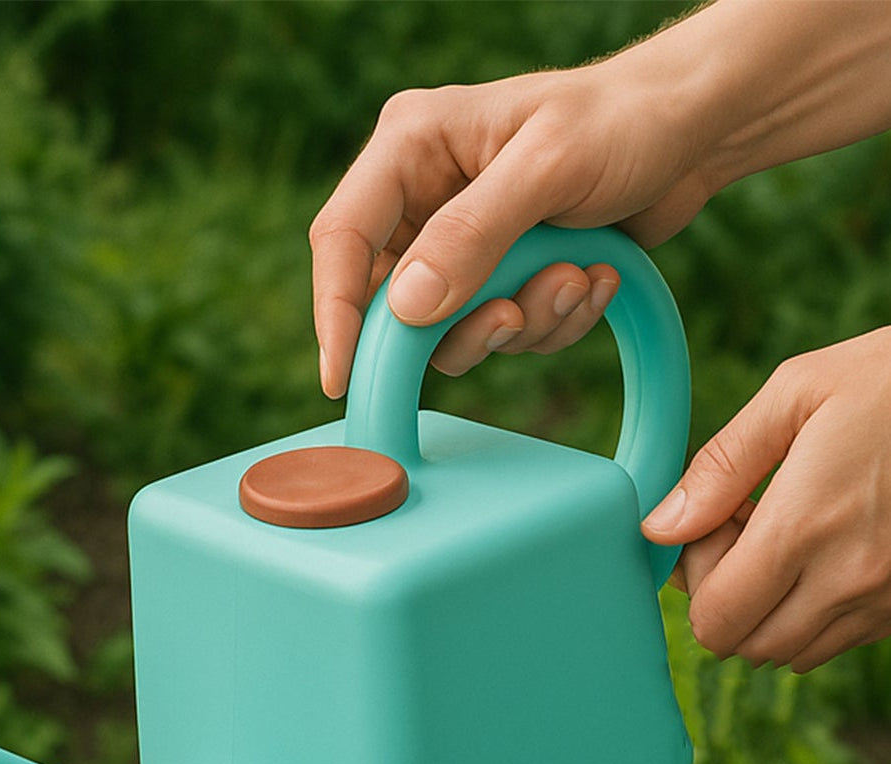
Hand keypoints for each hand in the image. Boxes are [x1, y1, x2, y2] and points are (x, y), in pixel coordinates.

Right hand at [309, 66, 714, 396]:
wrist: (694, 131)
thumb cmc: (622, 120)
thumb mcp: (548, 166)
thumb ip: (473, 234)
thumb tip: (405, 308)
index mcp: (411, 148)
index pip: (341, 239)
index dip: (335, 313)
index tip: (344, 379)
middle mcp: (424, 199)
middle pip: (393, 304)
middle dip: (462, 324)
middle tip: (513, 318)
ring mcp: (462, 244)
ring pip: (452, 331)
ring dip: (523, 321)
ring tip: (577, 276)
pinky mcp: (500, 278)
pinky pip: (502, 333)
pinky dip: (553, 321)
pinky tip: (596, 276)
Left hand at [641, 328, 890, 672]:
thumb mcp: (798, 392)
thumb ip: (720, 467)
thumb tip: (661, 527)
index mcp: (806, 527)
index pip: (714, 619)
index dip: (698, 582)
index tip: (716, 526)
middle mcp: (847, 578)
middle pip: (746, 645)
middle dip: (727, 600)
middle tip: (745, 534)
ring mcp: (885, 598)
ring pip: (791, 651)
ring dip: (769, 611)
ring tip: (788, 543)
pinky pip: (838, 640)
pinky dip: (814, 614)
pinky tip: (827, 554)